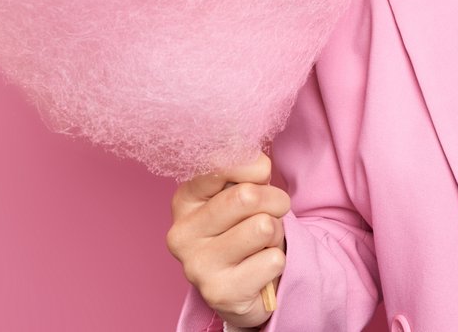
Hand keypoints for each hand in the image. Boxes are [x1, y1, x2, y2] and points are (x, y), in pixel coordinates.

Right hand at [167, 153, 290, 328]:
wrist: (247, 286)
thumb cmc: (245, 228)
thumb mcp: (243, 192)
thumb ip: (246, 172)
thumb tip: (258, 164)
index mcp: (184, 200)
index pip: (220, 165)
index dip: (255, 167)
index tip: (261, 175)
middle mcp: (181, 233)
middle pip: (246, 196)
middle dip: (274, 201)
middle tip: (274, 211)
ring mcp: (196, 267)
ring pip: (263, 227)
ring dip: (275, 233)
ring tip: (261, 243)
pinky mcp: (219, 293)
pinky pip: (272, 261)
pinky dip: (276, 262)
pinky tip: (258, 268)